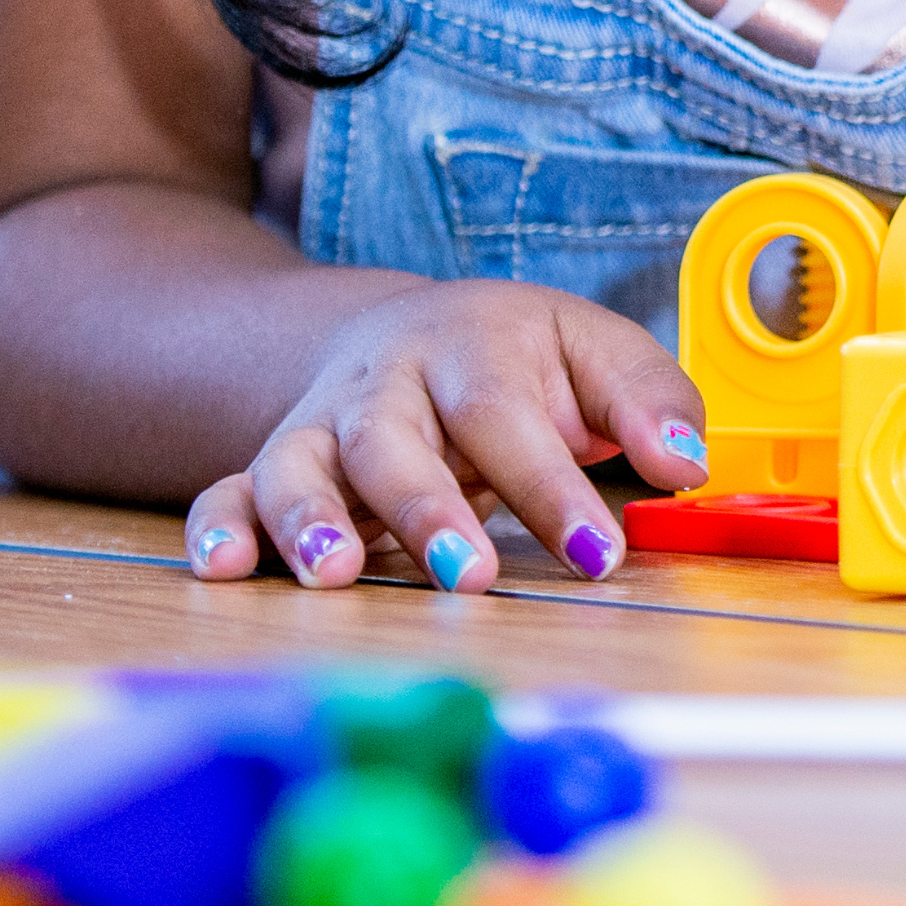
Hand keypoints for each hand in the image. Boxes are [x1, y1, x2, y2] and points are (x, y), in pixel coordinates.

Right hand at [182, 279, 702, 593]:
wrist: (408, 331)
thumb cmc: (516, 357)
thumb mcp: (595, 351)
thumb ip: (647, 400)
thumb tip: (685, 464)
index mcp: (471, 345)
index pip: (506, 415)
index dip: (550, 488)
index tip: (599, 554)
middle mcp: (384, 383)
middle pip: (393, 440)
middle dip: (427, 510)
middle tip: (467, 575)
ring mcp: (321, 426)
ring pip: (298, 464)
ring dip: (310, 520)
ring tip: (335, 573)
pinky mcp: (272, 466)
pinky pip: (228, 491)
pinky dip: (220, 528)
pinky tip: (223, 569)